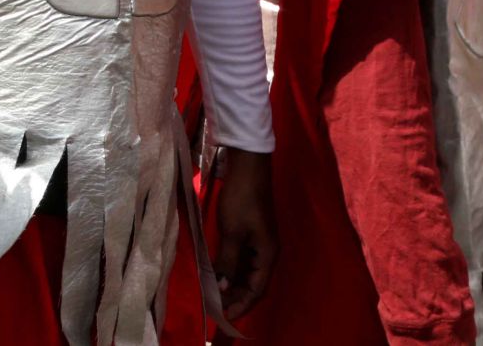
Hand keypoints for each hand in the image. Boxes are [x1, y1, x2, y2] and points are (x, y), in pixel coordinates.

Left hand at [213, 147, 276, 319]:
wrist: (248, 167)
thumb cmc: (241, 199)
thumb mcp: (232, 232)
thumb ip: (228, 261)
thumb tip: (222, 287)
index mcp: (268, 255)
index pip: (257, 290)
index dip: (241, 304)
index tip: (224, 316)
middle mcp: (267, 252)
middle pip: (253, 283)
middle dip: (236, 297)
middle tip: (216, 308)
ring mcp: (259, 242)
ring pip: (247, 272)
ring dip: (232, 284)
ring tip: (214, 295)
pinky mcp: (250, 233)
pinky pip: (242, 259)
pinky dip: (231, 269)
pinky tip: (217, 273)